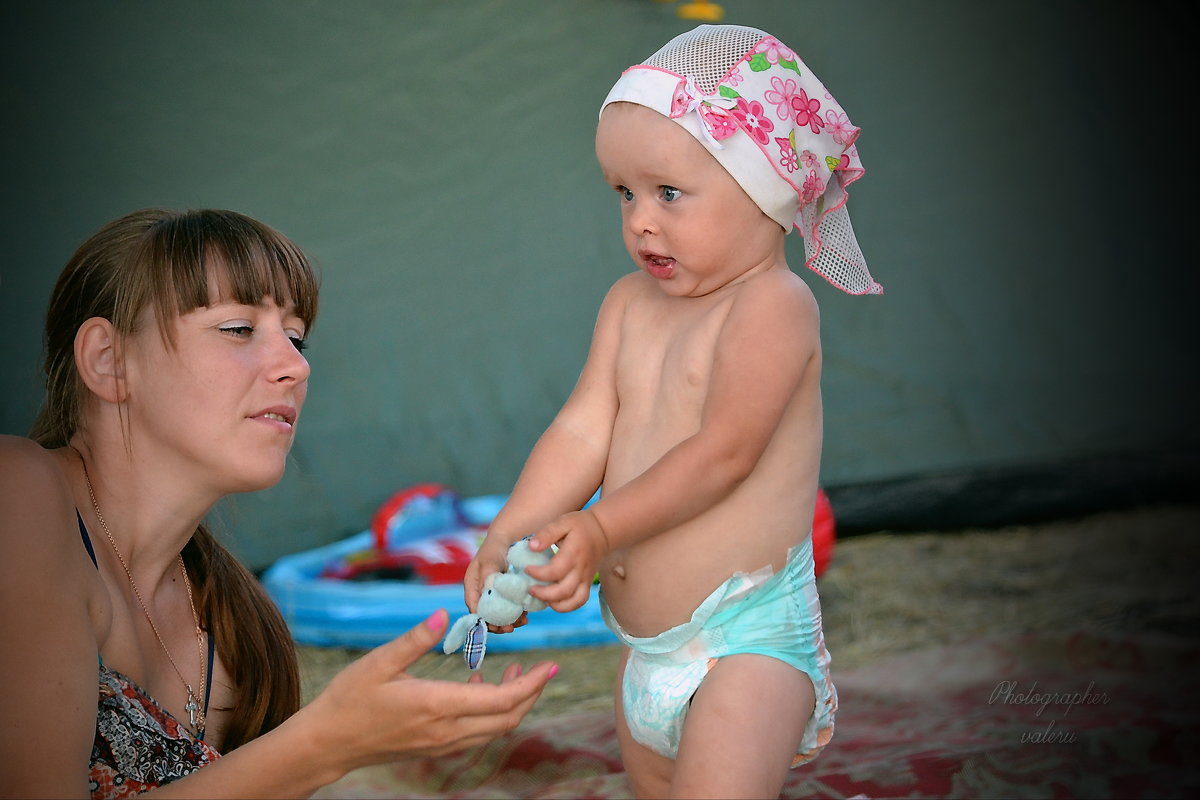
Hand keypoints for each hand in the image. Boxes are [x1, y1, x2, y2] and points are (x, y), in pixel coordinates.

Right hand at [300, 609, 557, 768]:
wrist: (327, 744)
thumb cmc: (349, 699)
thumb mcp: (379, 663)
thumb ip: (414, 639)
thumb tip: (441, 613)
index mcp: (437, 706)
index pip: (501, 700)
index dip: (531, 683)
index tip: (550, 665)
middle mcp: (446, 731)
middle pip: (508, 718)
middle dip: (531, 693)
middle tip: (542, 668)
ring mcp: (442, 743)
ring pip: (495, 729)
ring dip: (512, 703)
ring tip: (515, 670)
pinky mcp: (435, 747)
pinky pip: (477, 734)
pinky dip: (490, 712)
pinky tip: (477, 687)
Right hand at [463, 535, 527, 632]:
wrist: (507, 541)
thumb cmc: (495, 549)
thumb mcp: (490, 560)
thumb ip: (488, 575)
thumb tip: (488, 592)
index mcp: (472, 587)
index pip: (474, 608)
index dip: (484, 620)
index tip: (497, 626)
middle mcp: (480, 593)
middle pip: (486, 615)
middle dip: (498, 624)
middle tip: (511, 627)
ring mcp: (493, 595)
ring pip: (498, 614)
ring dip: (509, 620)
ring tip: (522, 620)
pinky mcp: (504, 595)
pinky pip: (508, 608)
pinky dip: (516, 613)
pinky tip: (526, 614)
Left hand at [524, 509, 605, 612]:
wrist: (602, 531)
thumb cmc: (579, 525)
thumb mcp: (562, 522)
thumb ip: (547, 534)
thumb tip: (531, 546)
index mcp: (573, 553)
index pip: (555, 571)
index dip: (538, 574)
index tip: (526, 569)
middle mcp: (581, 569)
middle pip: (564, 590)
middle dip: (543, 594)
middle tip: (529, 589)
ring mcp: (585, 578)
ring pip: (573, 600)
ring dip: (555, 604)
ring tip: (540, 597)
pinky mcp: (587, 583)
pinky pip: (579, 601)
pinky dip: (566, 606)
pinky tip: (553, 601)